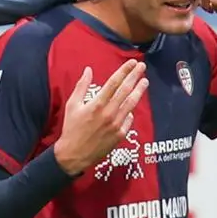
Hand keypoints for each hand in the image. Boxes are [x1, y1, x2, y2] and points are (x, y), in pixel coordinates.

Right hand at [53, 60, 146, 175]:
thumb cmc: (72, 128)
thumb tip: (88, 70)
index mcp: (97, 104)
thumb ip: (81, 86)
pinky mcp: (120, 135)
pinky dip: (130, 111)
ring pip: (131, 104)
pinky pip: (129, 119)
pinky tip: (131, 107)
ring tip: (145, 82)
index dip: (124, 71)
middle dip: (135, 76)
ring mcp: (116, 124)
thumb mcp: (72, 105)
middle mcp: (109, 113)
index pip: (114, 82)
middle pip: (126, 90)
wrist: (74, 154)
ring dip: (139, 92)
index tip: (132, 62)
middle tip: (142, 66)